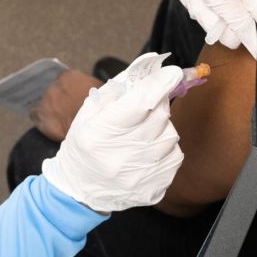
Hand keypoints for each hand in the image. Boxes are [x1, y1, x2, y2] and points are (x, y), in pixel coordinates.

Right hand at [41, 53, 184, 211]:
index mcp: (99, 133)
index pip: (140, 102)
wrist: (81, 189)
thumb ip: (119, 87)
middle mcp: (119, 157)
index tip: (173, 72)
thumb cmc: (86, 143)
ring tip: (143, 133)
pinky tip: (148, 151)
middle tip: (149, 103)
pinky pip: (175, 156)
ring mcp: (138, 176)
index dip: (160, 84)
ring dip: (161, 128)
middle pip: (159, 116)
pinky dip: (165, 149)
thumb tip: (151, 66)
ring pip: (170, 135)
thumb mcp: (90, 112)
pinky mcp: (154, 189)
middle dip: (159, 103)